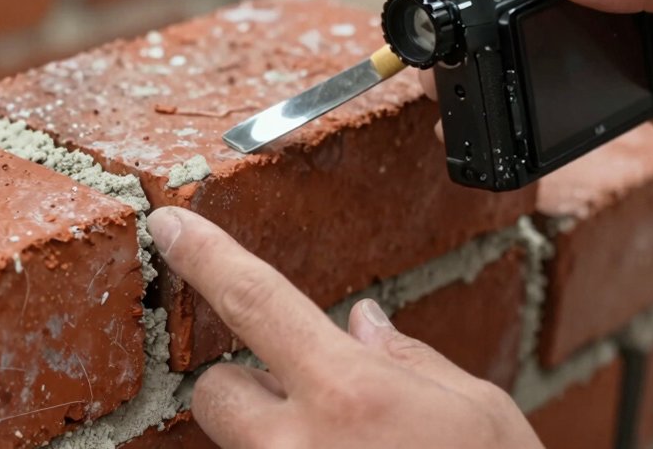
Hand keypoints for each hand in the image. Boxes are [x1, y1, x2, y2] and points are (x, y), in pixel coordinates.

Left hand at [147, 206, 542, 448]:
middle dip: (247, 388)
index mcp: (350, 395)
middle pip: (214, 391)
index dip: (206, 254)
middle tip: (306, 406)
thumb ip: (416, 360)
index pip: (255, 299)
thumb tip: (365, 321)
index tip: (169, 226)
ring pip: (235, 447)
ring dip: (270, 442)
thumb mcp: (483, 417)